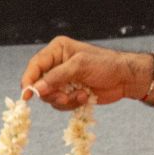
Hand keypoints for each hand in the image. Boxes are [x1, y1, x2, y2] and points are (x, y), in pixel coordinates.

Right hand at [21, 36, 150, 109]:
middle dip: (52, 93)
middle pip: (40, 83)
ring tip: (80, 95)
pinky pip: (60, 103)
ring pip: (50, 96)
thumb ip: (56, 77)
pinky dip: (72, 103)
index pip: (35, 65)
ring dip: (65, 100)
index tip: (27, 95)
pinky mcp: (70, 92)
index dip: (29, 80)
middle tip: (64, 97)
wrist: (126, 78)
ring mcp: (63, 80)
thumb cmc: (106, 65)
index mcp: (57, 51)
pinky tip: (85, 97)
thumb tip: (36, 89)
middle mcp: (57, 65)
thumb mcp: (79, 67)